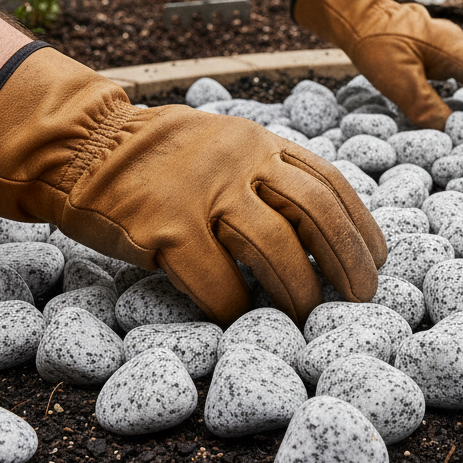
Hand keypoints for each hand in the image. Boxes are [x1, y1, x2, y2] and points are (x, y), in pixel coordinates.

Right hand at [0, 43, 385, 326]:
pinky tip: (240, 319)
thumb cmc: (161, 160)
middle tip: (361, 300)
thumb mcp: (225, 147)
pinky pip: (215, 279)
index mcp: (261, 142)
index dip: (362, 226)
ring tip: (306, 317)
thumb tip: (319, 235)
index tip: (379, 260)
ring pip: (275, 245)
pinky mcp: (165, 226)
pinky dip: (234, 306)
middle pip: (317, 212)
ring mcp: (203, 191)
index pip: (331, 183)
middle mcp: (241, 160)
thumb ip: (267, 176)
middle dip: (349, 261)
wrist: (83, 147)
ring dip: (299, 289)